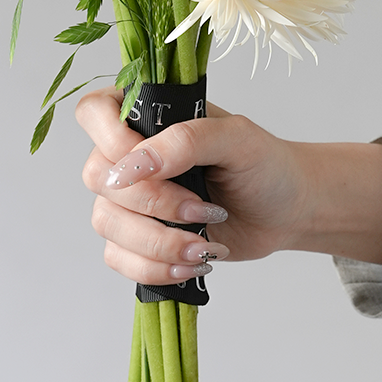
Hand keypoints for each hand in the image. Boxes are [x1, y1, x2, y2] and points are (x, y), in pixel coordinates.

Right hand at [75, 87, 381, 290]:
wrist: (286, 211)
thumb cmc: (265, 165)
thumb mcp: (237, 139)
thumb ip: (185, 141)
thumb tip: (131, 166)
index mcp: (146, 115)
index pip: (94, 114)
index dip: (112, 142)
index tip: (152, 167)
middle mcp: (128, 154)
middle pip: (99, 178)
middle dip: (153, 204)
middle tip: (204, 210)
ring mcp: (129, 199)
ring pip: (106, 224)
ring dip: (157, 243)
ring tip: (203, 247)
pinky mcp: (137, 239)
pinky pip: (118, 258)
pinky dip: (155, 267)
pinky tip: (193, 262)